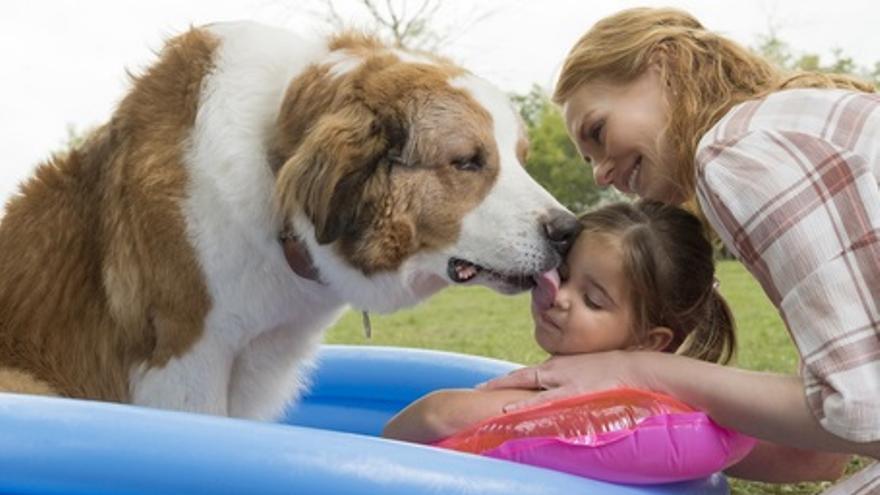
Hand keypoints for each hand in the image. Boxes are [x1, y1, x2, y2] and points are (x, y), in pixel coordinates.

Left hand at [478, 351, 651, 411]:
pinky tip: (510, 413)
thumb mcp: (583, 370)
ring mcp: (563, 381)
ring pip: (528, 387)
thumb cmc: (611, 370)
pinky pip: (544, 402)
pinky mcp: (573, 393)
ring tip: (486, 403)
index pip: (525, 373)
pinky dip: (526, 408)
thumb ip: (567, 378)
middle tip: (476, 389)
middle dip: (498, 384)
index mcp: (557, 365)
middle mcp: (555, 370)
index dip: (505, 380)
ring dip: (507, 395)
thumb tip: (557, 389)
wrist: (633, 368)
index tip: (485, 385)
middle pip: (520, 377)